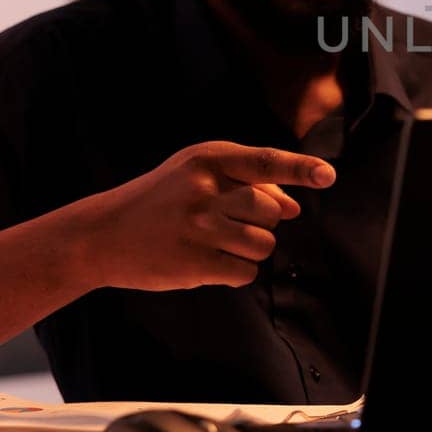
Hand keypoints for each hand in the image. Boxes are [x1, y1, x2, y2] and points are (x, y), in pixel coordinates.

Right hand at [70, 141, 335, 291]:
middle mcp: (205, 189)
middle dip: (260, 221)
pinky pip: (245, 272)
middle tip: (224, 222)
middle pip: (271, 211)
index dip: (300, 169)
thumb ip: (248, 184)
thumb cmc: (161, 201)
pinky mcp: (194, 262)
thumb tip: (295, 207)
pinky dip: (235, 272)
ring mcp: (199, 227)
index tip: (328, 175)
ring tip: (216, 242)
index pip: (265, 161)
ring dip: (250, 249)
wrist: (103, 234)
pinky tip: (207, 261)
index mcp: (207, 159)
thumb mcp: (197, 176)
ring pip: (264, 243)